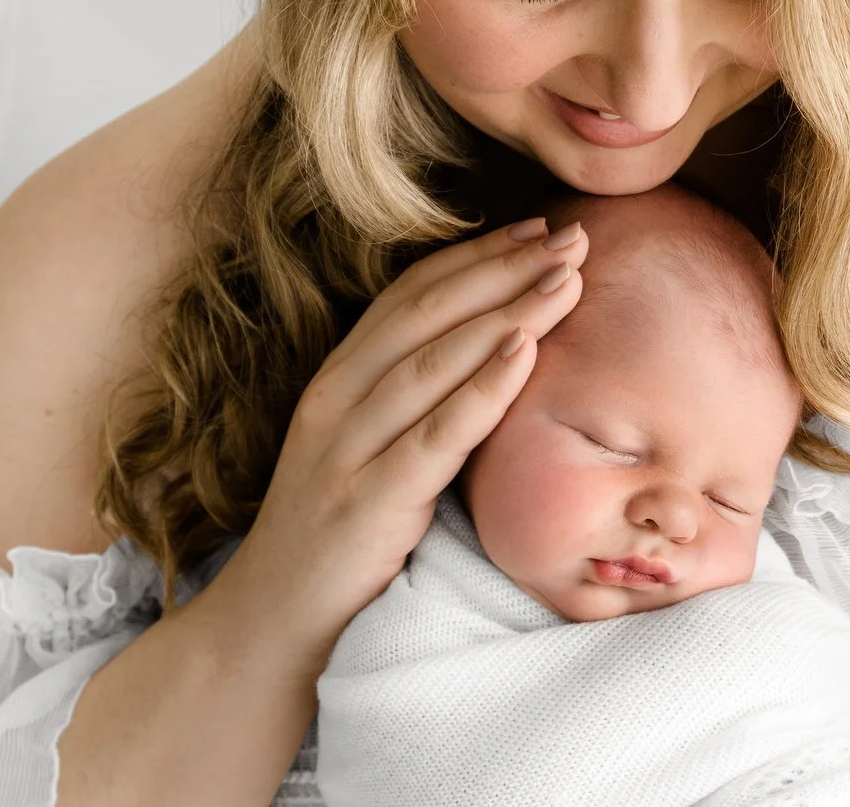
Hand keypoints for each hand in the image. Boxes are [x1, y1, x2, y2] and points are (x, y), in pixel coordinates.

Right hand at [203, 217, 585, 673]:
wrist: (276, 622)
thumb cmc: (342, 531)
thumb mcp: (373, 448)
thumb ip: (418, 399)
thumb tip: (501, 348)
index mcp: (339, 379)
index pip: (412, 295)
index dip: (477, 255)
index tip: (538, 227)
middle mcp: (336, 400)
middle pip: (428, 313)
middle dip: (504, 269)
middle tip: (573, 237)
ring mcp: (346, 449)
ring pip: (433, 361)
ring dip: (506, 312)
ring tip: (567, 278)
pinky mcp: (367, 501)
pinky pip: (434, 435)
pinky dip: (482, 388)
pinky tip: (524, 351)